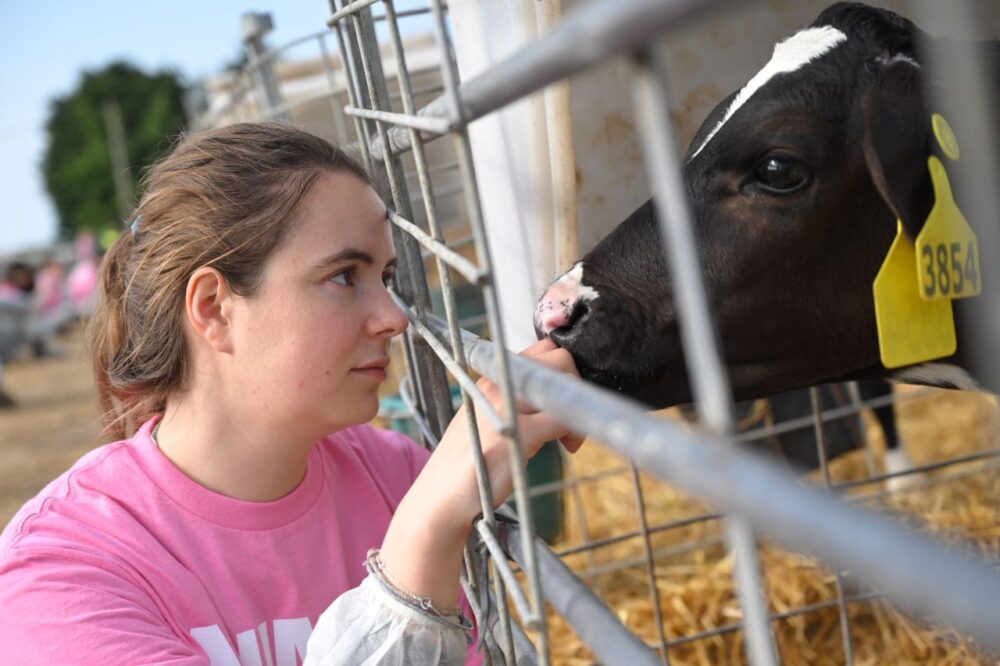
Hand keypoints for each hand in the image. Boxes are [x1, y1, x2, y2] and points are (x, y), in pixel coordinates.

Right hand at [425, 338, 582, 528]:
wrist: (440, 497)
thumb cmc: (468, 461)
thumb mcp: (485, 417)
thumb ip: (511, 399)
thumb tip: (546, 394)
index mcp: (491, 378)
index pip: (541, 349)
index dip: (561, 372)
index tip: (559, 402)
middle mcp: (498, 384)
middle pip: (558, 357)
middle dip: (575, 384)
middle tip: (570, 418)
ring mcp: (507, 407)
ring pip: (562, 380)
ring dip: (578, 405)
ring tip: (569, 437)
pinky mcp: (519, 435)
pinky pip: (562, 417)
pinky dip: (576, 428)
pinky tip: (569, 445)